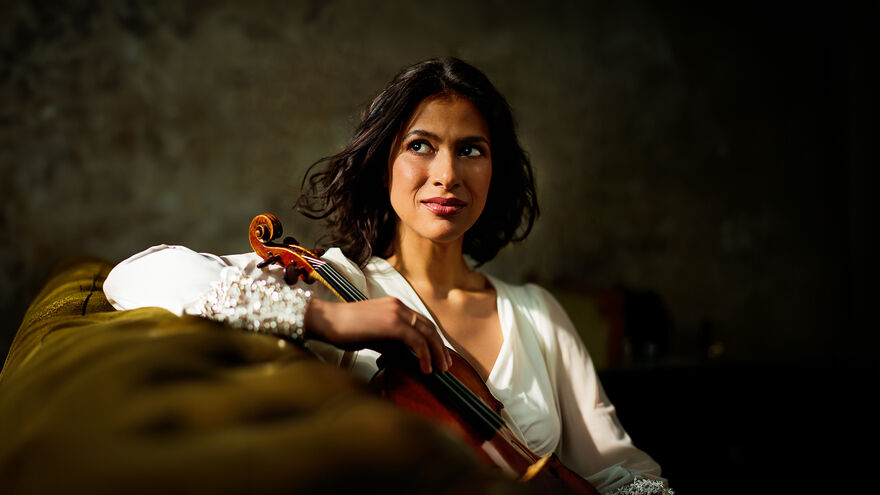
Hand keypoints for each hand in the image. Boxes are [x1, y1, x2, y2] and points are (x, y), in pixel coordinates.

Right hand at [304, 297, 451, 373]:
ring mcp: (396, 312)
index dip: (433, 340)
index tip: (439, 356)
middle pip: (429, 327)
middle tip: (446, 366)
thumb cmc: (344, 330)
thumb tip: (404, 357)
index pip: (422, 322)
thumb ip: (390, 343)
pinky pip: (416, 340)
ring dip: (437, 353)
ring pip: (427, 333)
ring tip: (440, 369)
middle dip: (440, 348)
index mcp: (395, 305)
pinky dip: (424, 355)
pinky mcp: (392, 323)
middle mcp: (398, 306)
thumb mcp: (373, 336)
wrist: (326, 321)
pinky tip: (424, 368)